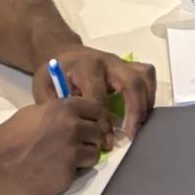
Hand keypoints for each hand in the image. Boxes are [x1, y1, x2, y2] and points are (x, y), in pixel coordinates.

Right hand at [0, 98, 108, 194]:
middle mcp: (73, 128)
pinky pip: (80, 173)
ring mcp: (71, 153)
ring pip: (94, 154)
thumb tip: (72, 117)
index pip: (98, 109)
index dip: (96, 119)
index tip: (92, 126)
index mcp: (64, 109)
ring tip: (62, 162)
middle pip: (99, 133)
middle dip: (90, 140)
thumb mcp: (32, 115)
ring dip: (83, 158)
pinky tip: (52, 173)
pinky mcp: (66, 177)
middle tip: (76, 147)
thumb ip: (57, 113)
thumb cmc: (3, 140)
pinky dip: (70, 174)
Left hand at [32, 45, 156, 138]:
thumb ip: (61, 109)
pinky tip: (142, 110)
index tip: (105, 141)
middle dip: (135, 110)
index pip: (100, 97)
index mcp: (86, 68)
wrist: (61, 53)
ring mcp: (121, 62)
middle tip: (132, 134)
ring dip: (146, 101)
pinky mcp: (128, 65)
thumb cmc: (52, 74)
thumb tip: (81, 132)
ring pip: (144, 77)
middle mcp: (108, 61)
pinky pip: (147, 75)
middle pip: (131, 83)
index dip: (104, 121)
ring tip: (140, 124)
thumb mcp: (45, 90)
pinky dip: (149, 93)